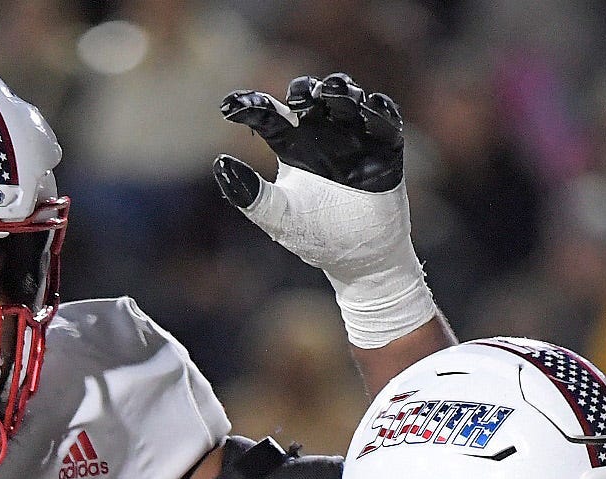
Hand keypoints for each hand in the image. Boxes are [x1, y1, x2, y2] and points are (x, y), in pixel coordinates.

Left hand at [213, 74, 433, 347]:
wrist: (362, 261)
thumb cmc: (317, 237)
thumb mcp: (278, 217)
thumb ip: (249, 194)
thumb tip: (220, 163)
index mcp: (291, 144)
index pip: (267, 115)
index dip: (249, 106)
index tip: (228, 107)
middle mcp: (321, 133)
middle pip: (309, 96)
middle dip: (305, 90)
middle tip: (301, 99)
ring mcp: (354, 137)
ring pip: (346, 99)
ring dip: (341, 91)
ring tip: (332, 95)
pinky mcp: (385, 147)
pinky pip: (385, 120)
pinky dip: (379, 110)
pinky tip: (370, 105)